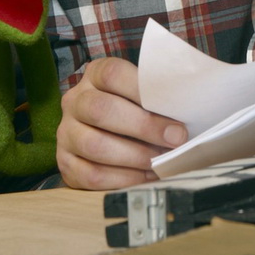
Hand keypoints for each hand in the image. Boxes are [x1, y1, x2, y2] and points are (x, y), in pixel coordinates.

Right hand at [56, 56, 186, 189]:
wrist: (107, 131)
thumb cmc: (137, 109)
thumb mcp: (145, 93)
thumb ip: (161, 96)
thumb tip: (189, 109)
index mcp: (95, 75)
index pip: (113, 74)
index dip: (142, 91)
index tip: (174, 112)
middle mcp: (75, 100)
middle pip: (101, 110)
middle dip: (144, 127)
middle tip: (175, 140)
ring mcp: (66, 132)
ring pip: (94, 145)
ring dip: (134, 157)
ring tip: (161, 162)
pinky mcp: (65, 162)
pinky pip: (90, 175)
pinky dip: (122, 179)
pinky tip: (144, 177)